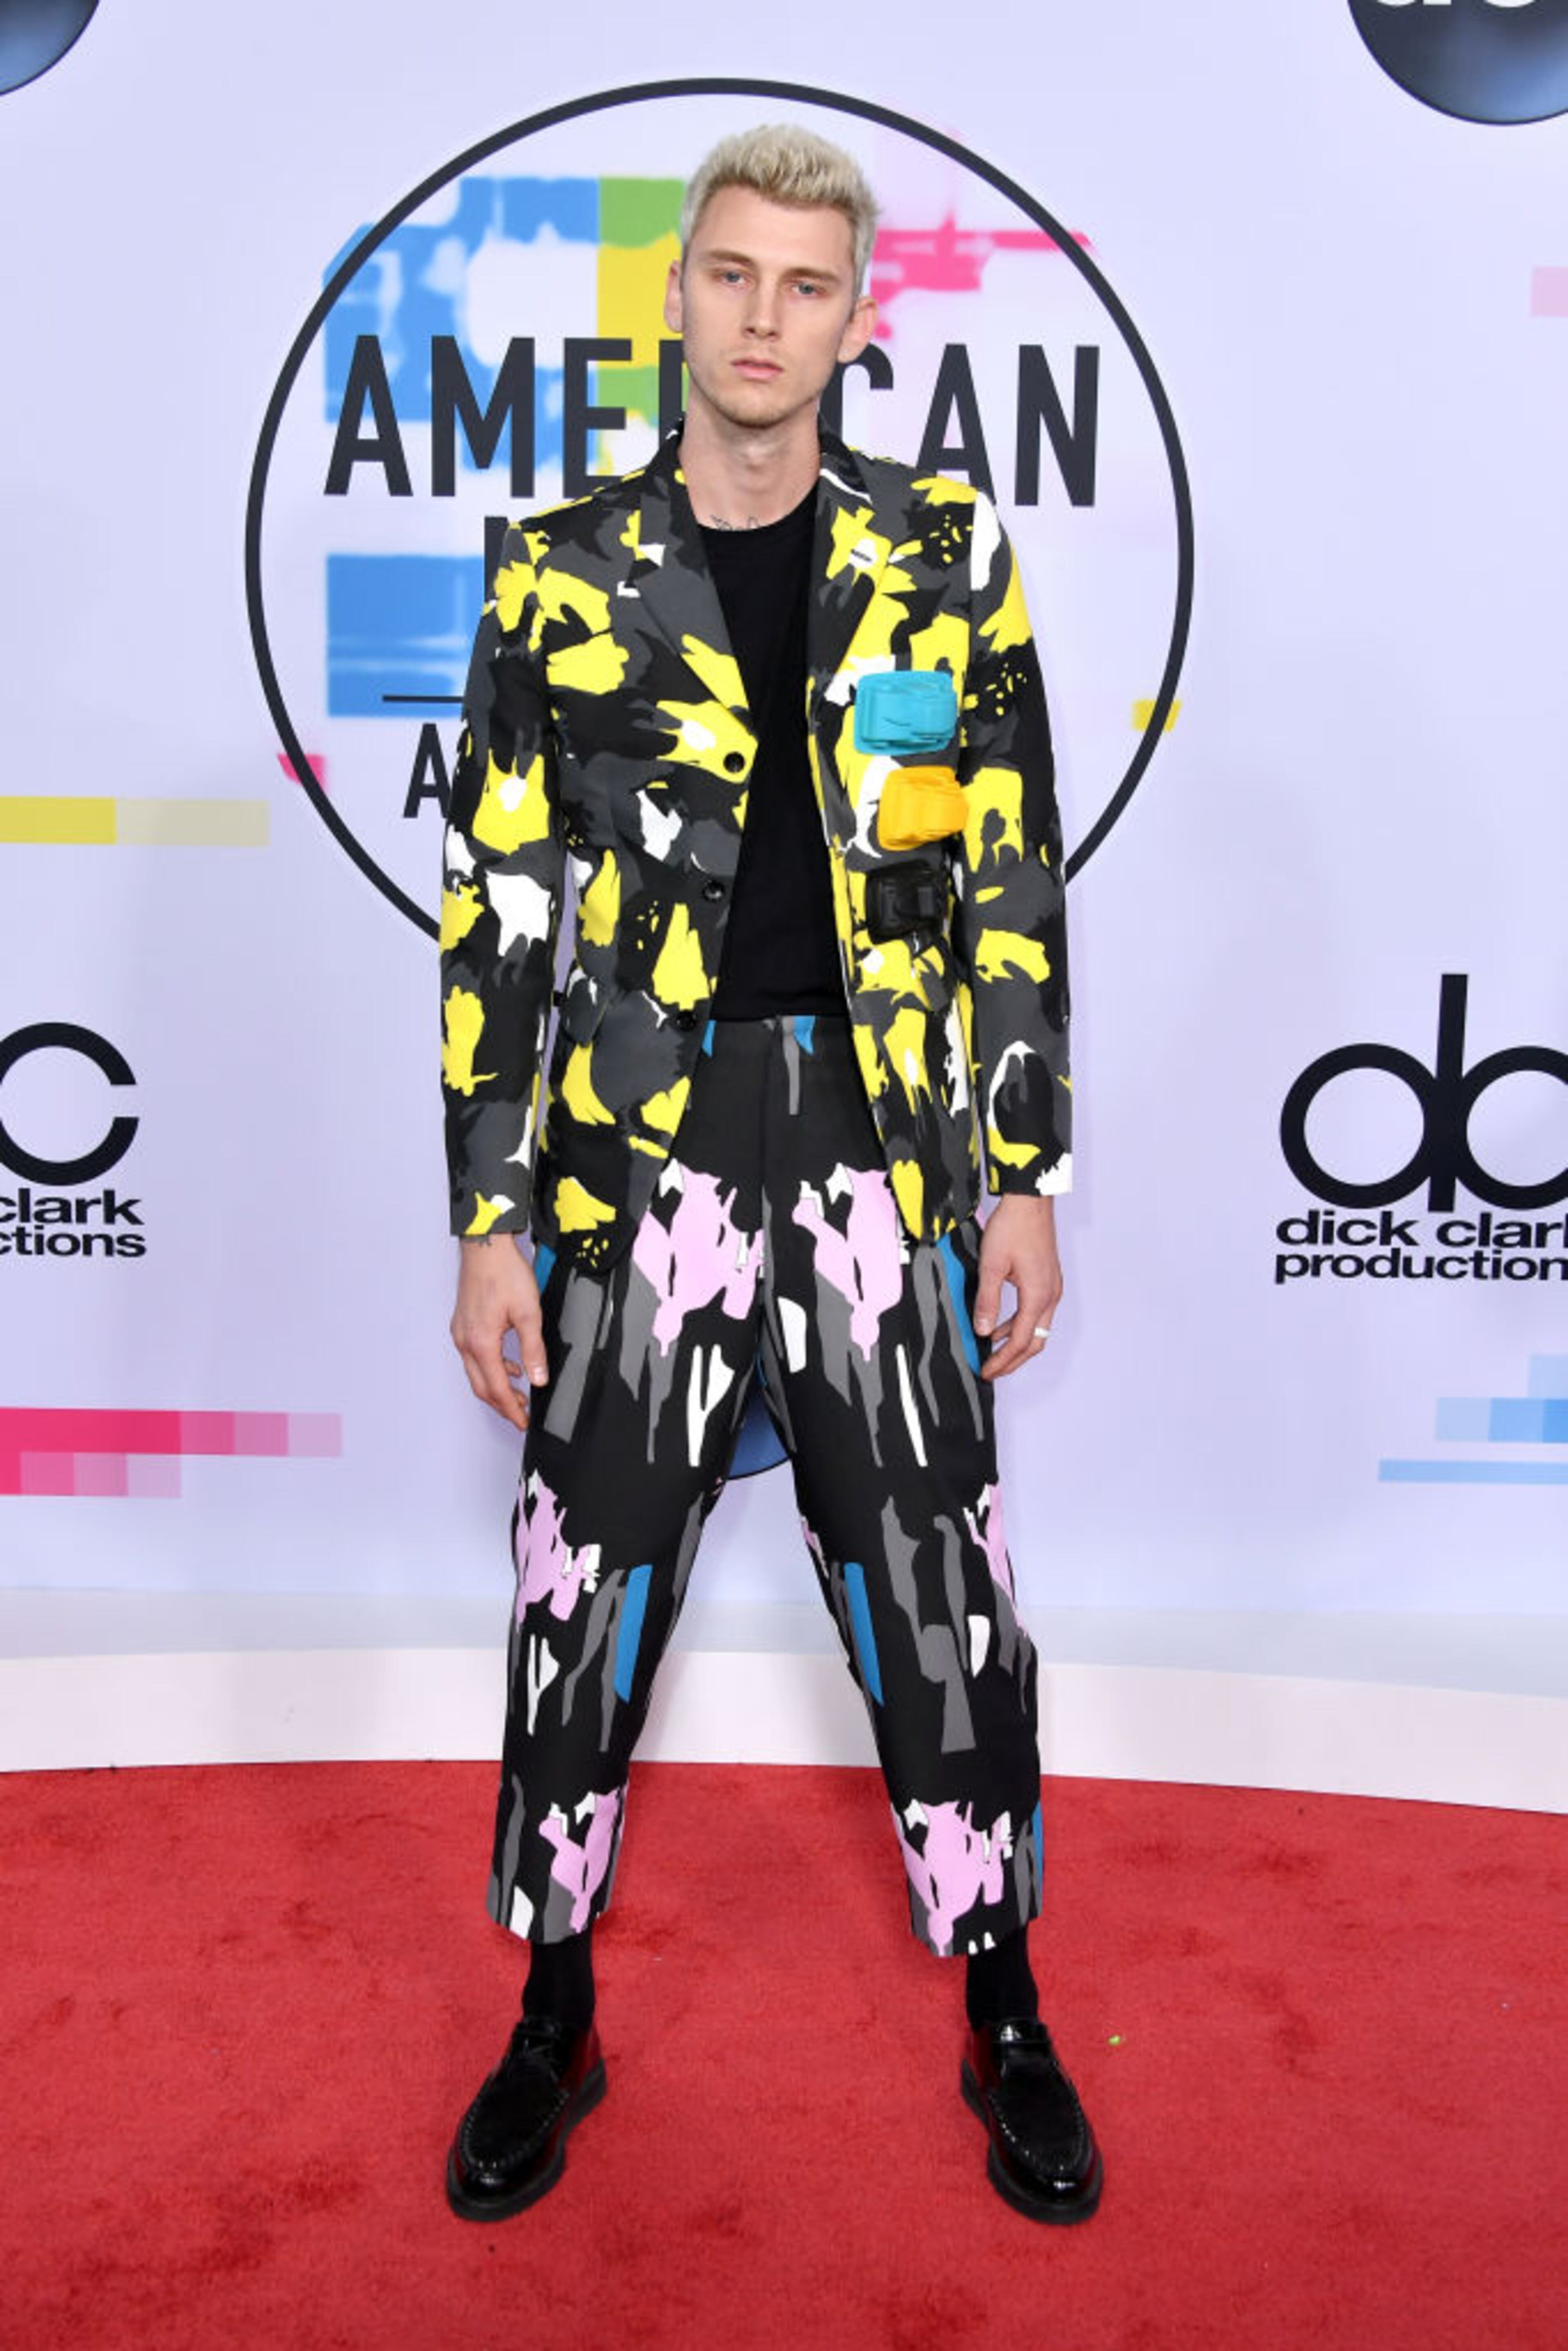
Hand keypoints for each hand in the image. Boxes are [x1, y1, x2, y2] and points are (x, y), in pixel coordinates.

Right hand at [450, 1236, 547, 1429]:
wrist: (486, 1247)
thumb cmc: (505, 1274)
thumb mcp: (529, 1313)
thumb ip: (533, 1350)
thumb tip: (538, 1379)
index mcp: (481, 1343)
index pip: (495, 1389)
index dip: (510, 1409)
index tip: (522, 1422)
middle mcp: (465, 1342)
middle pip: (481, 1386)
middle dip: (501, 1405)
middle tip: (520, 1415)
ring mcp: (461, 1334)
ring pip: (476, 1373)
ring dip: (495, 1387)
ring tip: (517, 1395)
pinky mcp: (463, 1325)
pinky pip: (474, 1357)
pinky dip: (490, 1368)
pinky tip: (508, 1367)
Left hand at [973, 1195, 1061, 1381]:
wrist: (1030, 1201)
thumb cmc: (1013, 1227)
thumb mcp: (992, 1265)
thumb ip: (987, 1301)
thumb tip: (984, 1332)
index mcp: (1038, 1295)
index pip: (1022, 1341)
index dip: (1003, 1360)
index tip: (987, 1371)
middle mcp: (1051, 1295)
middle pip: (1035, 1341)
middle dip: (1013, 1360)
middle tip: (992, 1370)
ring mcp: (1052, 1287)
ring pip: (1037, 1328)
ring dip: (1016, 1342)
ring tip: (992, 1351)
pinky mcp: (1048, 1280)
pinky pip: (1036, 1313)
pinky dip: (1020, 1325)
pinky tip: (1001, 1325)